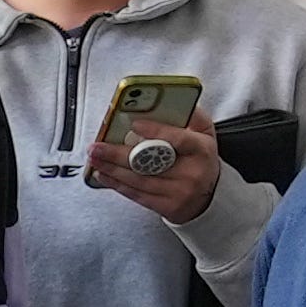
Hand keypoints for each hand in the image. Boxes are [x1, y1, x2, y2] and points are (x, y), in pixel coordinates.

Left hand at [94, 122, 218, 225]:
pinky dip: (117, 184)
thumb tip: (171, 99)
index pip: (178, 139)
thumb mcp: (205, 134)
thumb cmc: (201, 159)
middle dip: (119, 154)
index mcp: (200, 150)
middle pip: (151, 162)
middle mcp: (191, 172)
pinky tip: (104, 175)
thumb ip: (191, 115)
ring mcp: (179, 192)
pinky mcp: (167, 207)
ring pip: (139, 180)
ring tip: (95, 159)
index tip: (134, 124)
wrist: (210, 197)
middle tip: (98, 146)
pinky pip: (137, 195)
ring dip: (112, 169)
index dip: (156, 131)